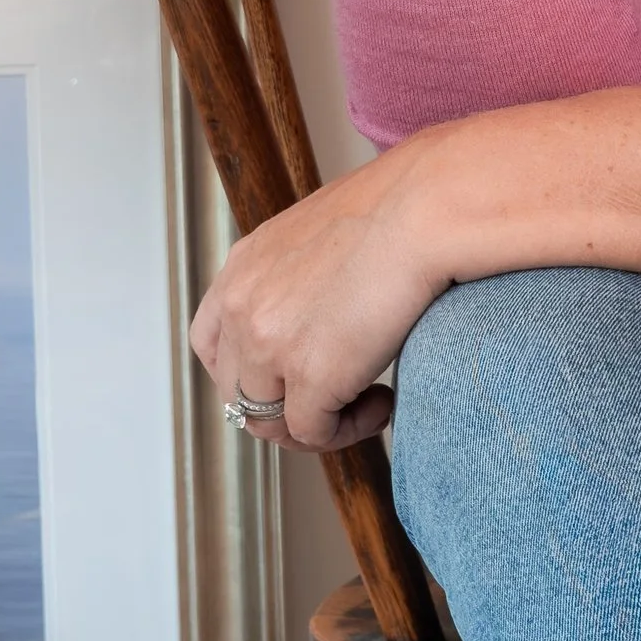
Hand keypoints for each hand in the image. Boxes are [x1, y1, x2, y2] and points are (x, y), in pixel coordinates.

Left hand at [191, 96, 640, 448]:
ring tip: (366, 399)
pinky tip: (385, 401)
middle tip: (336, 396)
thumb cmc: (403, 206)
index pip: (212, 341)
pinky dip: (349, 429)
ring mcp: (269, 344)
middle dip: (284, 404)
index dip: (248, 370)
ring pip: (268, 421)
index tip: (291, 375)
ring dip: (316, 422)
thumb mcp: (327, 231)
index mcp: (245, 264)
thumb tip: (326, 315)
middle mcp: (243, 305)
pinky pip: (314, 434)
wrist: (428, 206)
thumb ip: (304, 275)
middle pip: (236, 390)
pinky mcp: (310, 376)